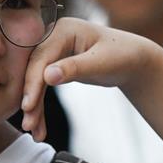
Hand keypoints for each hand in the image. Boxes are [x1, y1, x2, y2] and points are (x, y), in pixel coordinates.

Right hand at [21, 17, 154, 141]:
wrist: (134, 60)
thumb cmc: (122, 56)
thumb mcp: (101, 63)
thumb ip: (75, 68)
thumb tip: (48, 77)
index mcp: (63, 30)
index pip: (41, 58)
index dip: (33, 83)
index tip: (28, 106)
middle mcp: (53, 37)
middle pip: (34, 71)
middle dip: (30, 99)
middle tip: (28, 125)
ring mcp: (53, 51)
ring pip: (36, 82)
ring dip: (34, 107)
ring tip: (33, 132)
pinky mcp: (55, 64)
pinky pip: (42, 86)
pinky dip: (40, 105)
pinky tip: (39, 125)